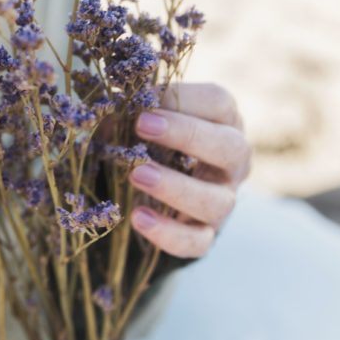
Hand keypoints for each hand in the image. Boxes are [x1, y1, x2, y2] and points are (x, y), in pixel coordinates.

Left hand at [128, 83, 250, 257]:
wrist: (153, 189)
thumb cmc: (150, 140)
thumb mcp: (141, 118)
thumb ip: (130, 107)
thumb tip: (107, 100)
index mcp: (222, 122)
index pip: (219, 103)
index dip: (183, 98)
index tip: (142, 97)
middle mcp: (232, 162)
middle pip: (230, 148)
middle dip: (187, 135)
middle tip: (141, 126)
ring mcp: (222, 200)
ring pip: (217, 201)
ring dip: (176, 187)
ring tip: (137, 175)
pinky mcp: (205, 233)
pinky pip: (198, 241)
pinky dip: (169, 233)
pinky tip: (138, 218)